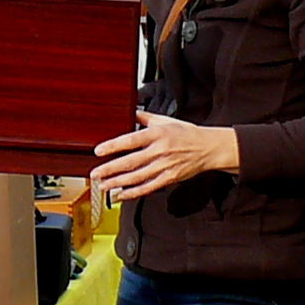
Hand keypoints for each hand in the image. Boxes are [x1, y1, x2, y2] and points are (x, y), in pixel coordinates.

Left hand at [88, 113, 238, 203]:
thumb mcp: (165, 120)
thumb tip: (128, 110)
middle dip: (110, 169)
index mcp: (157, 134)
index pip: (131, 140)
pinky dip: (133, 193)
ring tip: (103, 186)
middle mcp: (160, 150)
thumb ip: (144, 117)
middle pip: (131, 162)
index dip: (113, 146)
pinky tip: (120, 195)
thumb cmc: (186, 133)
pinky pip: (148, 187)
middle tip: (95, 174)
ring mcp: (165, 166)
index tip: (98, 151)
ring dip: (118, 183)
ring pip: (137, 177)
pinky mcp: (170, 178)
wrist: (209, 148)